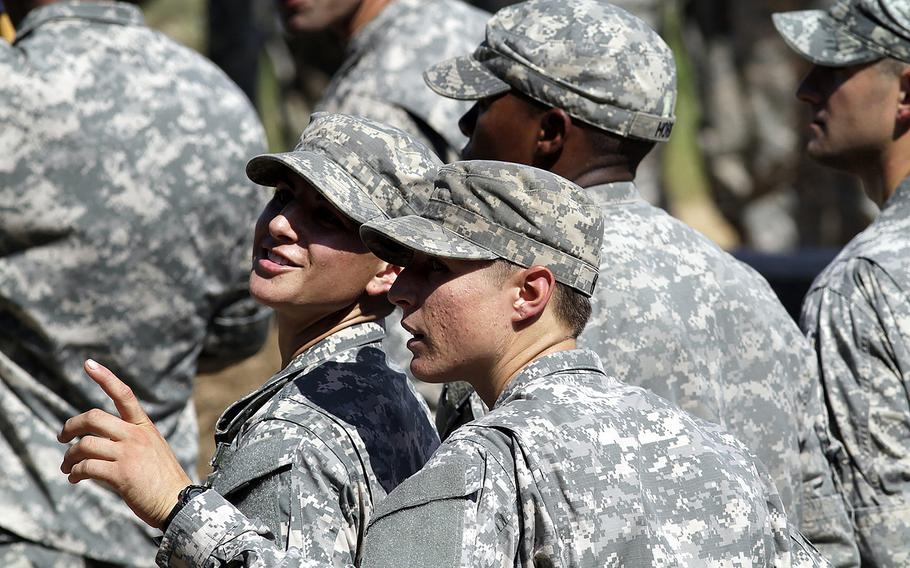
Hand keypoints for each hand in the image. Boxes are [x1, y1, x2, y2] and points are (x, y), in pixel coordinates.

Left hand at [58, 359, 192, 528]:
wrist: (177, 501)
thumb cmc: (162, 479)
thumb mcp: (152, 449)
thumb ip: (130, 440)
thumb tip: (96, 443)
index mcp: (145, 426)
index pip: (124, 394)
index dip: (105, 377)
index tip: (88, 364)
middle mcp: (136, 435)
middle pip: (93, 418)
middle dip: (71, 426)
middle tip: (62, 438)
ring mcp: (128, 453)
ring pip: (84, 444)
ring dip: (69, 457)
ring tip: (67, 467)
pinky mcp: (121, 474)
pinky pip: (86, 467)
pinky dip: (75, 473)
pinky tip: (75, 479)